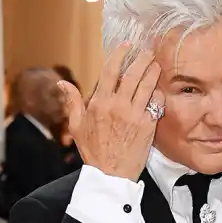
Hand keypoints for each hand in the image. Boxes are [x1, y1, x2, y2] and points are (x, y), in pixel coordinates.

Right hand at [60, 44, 163, 181]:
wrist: (111, 176)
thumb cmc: (94, 152)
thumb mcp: (77, 126)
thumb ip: (72, 102)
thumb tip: (62, 83)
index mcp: (100, 103)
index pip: (111, 70)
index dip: (120, 54)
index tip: (127, 46)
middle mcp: (118, 106)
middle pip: (133, 74)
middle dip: (142, 59)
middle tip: (148, 52)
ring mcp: (134, 116)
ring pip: (147, 86)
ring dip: (153, 72)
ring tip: (156, 65)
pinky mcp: (147, 126)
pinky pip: (156, 104)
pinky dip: (158, 95)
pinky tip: (159, 90)